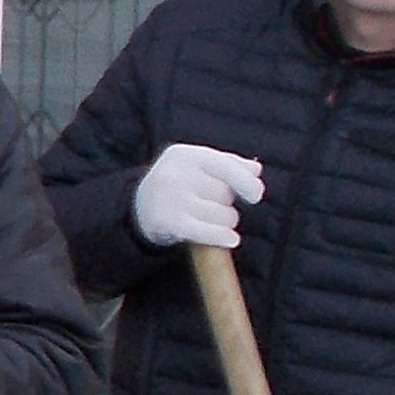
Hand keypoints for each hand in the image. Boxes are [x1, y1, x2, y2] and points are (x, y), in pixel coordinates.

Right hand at [133, 146, 263, 251]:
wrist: (138, 207)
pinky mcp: (168, 222)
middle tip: (212, 205)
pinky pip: (207, 232)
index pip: (226, 166)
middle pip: (225, 193)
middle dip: (227, 203)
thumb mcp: (197, 165)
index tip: (256, 195)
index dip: (245, 181)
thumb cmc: (178, 184)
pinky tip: (230, 239)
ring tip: (211, 220)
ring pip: (222, 215)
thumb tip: (255, 170)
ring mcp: (171, 198)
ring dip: (225, 222)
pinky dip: (222, 236)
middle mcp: (176, 174)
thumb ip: (228, 164)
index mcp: (185, 155)